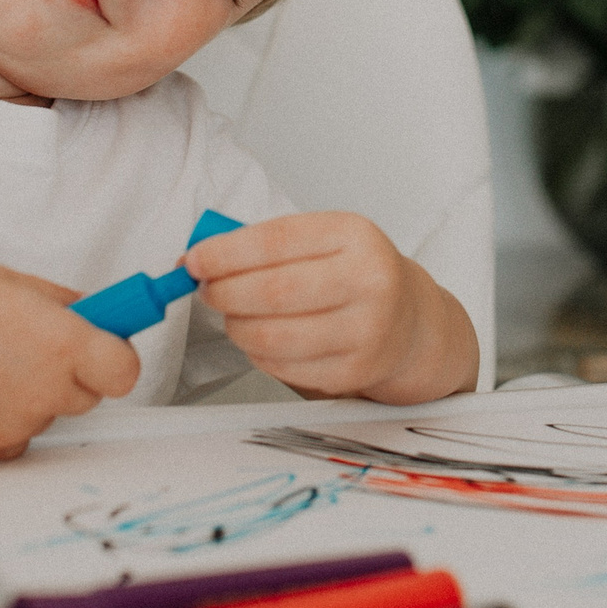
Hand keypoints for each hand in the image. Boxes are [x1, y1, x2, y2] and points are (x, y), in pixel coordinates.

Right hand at [0, 265, 139, 458]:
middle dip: (72, 374)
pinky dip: (3, 420)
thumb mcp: (12, 284)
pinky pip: (16, 437)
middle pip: (88, 395)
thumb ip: (62, 305)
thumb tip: (96, 316)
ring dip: (32, 395)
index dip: (117, 360)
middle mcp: (46, 391)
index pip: (125, 371)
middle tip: (33, 350)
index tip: (106, 350)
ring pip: (48, 414)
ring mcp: (18, 425)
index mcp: (61, 344)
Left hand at [185, 212, 477, 402]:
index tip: (195, 260)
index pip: (276, 241)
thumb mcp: (324, 240)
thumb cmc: (355, 275)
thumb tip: (195, 259)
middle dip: (224, 292)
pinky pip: (284, 367)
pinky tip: (262, 339)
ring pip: (273, 336)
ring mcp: (366, 330)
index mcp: (356, 236)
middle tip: (208, 290)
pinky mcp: (355, 371)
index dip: (225, 253)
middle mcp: (369, 281)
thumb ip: (265, 245)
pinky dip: (258, 354)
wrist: (411, 322)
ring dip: (237, 327)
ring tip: (235, 316)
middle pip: (272, 292)